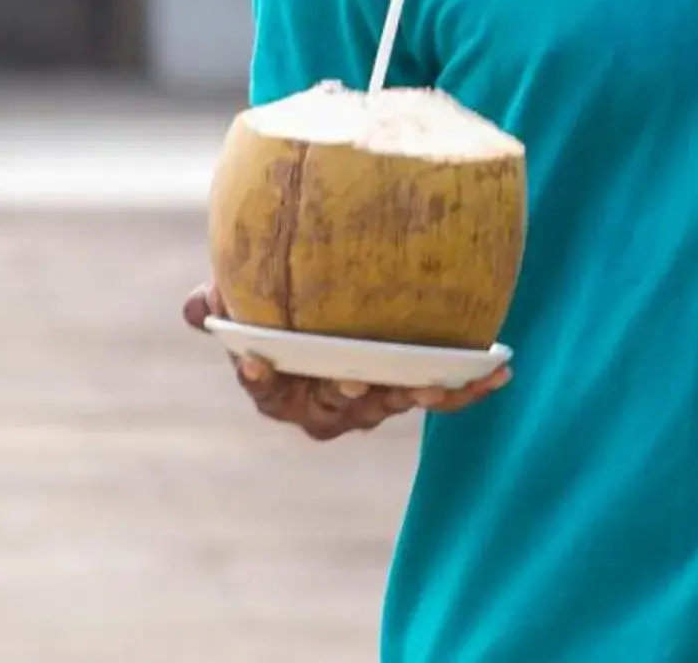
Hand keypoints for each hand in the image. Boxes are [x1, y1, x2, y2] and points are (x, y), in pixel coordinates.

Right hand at [181, 283, 509, 440]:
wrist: (338, 294)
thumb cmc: (280, 297)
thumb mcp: (246, 292)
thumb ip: (222, 300)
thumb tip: (196, 310)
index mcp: (280, 386)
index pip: (264, 388)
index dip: (259, 377)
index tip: (255, 358)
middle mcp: (326, 401)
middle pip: (334, 405)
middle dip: (346, 393)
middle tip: (354, 378)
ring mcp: (374, 398)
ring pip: (393, 402)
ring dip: (415, 393)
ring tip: (435, 382)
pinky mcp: (414, 384)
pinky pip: (444, 391)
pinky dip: (470, 384)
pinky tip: (501, 369)